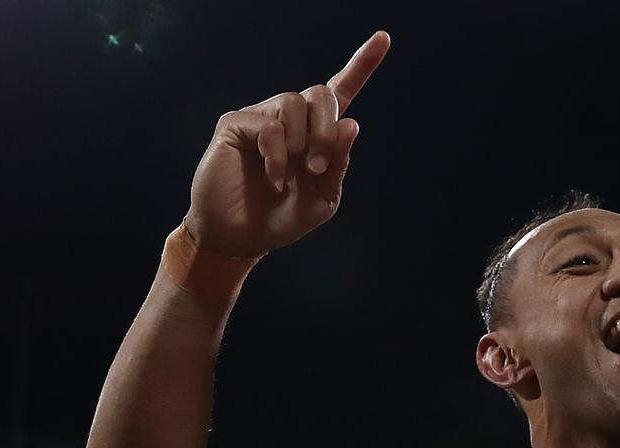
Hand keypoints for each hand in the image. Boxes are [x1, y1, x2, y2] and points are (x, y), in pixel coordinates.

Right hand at [183, 31, 390, 257]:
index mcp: (316, 133)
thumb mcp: (323, 197)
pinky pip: (269, 125)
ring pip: (294, 102)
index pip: (342, 90)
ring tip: (294, 172)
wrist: (243, 237)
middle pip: (320, 93)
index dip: (362, 64)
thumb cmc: (281, 217)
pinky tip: (274, 178)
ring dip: (303, 142)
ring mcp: (261, 117)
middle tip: (318, 166)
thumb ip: (338, 163)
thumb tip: (351, 123)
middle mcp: (290, 119)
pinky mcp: (235, 124)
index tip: (384, 38)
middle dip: (327, 129)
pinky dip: (278, 155)